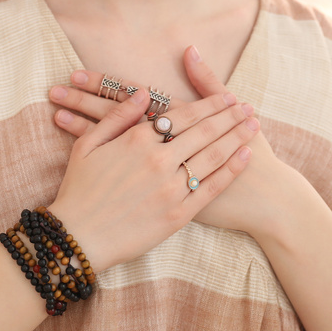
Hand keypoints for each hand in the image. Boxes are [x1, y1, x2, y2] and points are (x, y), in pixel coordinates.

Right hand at [50, 50, 287, 239]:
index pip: (183, 115)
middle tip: (247, 106)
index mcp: (137, 139)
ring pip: (212, 155)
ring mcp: (171, 187)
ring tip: (253, 124)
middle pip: (204, 131)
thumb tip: (143, 93)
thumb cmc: (78, 190)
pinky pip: (211, 187)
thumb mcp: (87, 145)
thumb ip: (118, 116)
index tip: (226, 95)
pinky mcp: (178, 214)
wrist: (78, 237)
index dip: (208, 104)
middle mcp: (158, 160)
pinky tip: (245, 156)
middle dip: (229, 116)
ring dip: (236, 137)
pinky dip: (231, 170)